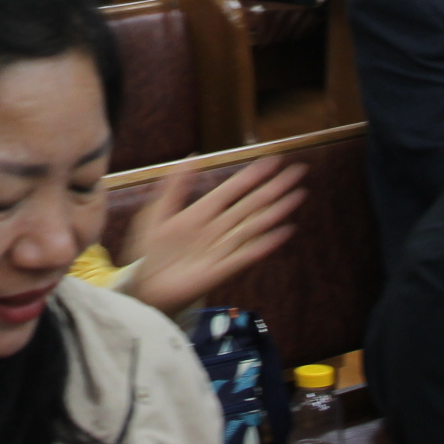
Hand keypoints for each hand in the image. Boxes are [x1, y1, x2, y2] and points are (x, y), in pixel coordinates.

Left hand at [120, 156, 306, 316]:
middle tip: (298, 172)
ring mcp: (221, 248)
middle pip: (251, 204)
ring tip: (298, 195)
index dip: (252, 175)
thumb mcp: (155, 213)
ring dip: (276, 210)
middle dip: (274, 188)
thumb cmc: (149, 251)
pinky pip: (247, 254)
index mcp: (201, 213)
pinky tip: (284, 232)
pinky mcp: (222, 270)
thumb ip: (173, 186)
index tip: (273, 160)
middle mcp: (217, 228)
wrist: (145, 287)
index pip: (233, 189)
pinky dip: (265, 243)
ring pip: (254, 225)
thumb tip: (192, 157)